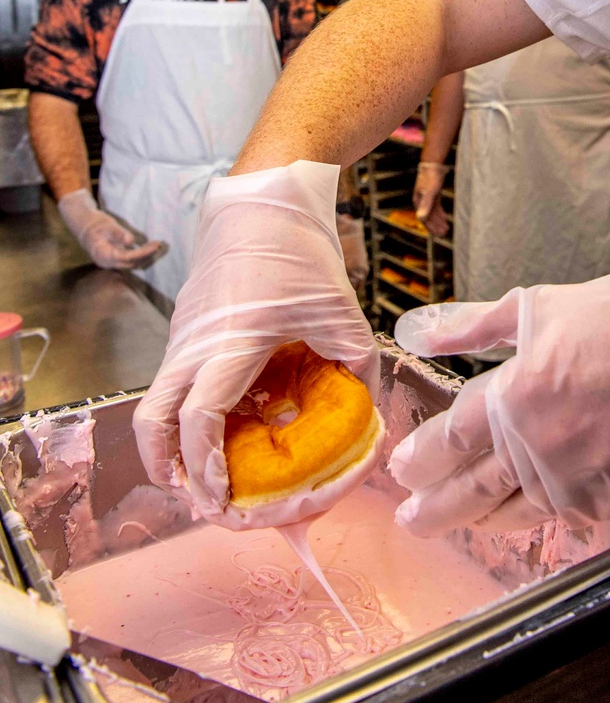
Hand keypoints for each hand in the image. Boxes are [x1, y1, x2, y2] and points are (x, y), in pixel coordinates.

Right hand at [57, 189, 163, 269]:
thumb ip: (119, 233)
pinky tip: (148, 248)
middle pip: (130, 263)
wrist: (84, 225)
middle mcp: (107, 262)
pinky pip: (129, 261)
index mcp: (103, 254)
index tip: (154, 246)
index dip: (142, 253)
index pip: (126, 257)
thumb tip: (131, 241)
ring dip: (144, 257)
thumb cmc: (95, 223)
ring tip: (156, 246)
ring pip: (131, 264)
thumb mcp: (107, 225)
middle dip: (146, 255)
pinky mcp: (114, 259)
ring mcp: (110, 262)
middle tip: (159, 244)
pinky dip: (140, 256)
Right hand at [133, 161, 378, 528]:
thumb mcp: (342, 311)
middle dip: (168, 470)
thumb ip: (356, 366)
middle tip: (200, 501)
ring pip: (155, 405)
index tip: (222, 497)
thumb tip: (365, 415)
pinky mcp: (184, 333)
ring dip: (172, 447)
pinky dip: (186, 415)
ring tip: (208, 477)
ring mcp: (182, 338)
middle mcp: (194, 345)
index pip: (200, 415)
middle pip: (152, 422)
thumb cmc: (299, 251)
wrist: (260, 201)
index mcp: (231, 340)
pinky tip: (226, 428)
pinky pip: (174, 385)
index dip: (205, 465)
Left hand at [390, 260, 609, 536]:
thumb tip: (419, 332)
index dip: (423, 459)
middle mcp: (543, 446)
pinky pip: (572, 516)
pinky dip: (548, 515)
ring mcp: (582, 480)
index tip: (404, 469)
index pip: (452, 440)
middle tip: (413, 521)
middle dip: (437, 509)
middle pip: (474, 491)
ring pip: (519, 513)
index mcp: (519, 394)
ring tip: (466, 521)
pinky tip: (532, 512)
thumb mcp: (539, 306)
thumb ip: (473, 326)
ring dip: (485, 520)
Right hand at [413, 160, 448, 237]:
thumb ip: (426, 205)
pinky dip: (440, 214)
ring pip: (432, 213)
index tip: (439, 234)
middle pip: (428, 217)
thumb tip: (421, 219)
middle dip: (436, 226)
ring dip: (438, 221)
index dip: (431, 227)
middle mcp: (421, 201)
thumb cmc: (431, 177)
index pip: (424, 219)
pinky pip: (436, 207)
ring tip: (446, 229)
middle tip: (444, 234)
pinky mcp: (433, 194)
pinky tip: (445, 219)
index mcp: (418, 202)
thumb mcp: (430, 191)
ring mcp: (427, 198)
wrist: (433, 163)